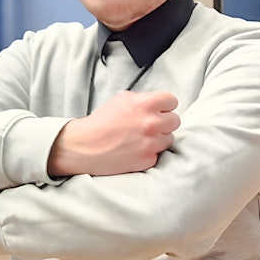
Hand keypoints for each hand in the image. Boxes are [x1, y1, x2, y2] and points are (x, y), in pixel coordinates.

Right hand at [49, 91, 179, 176]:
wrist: (84, 146)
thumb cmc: (101, 122)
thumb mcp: (122, 99)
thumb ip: (143, 99)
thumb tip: (159, 103)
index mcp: (145, 104)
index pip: (172, 101)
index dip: (165, 105)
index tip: (160, 110)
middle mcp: (151, 123)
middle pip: (175, 120)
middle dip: (164, 122)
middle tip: (150, 125)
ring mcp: (150, 143)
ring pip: (169, 138)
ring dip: (159, 138)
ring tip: (141, 138)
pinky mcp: (147, 160)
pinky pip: (158, 154)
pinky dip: (149, 153)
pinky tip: (135, 150)